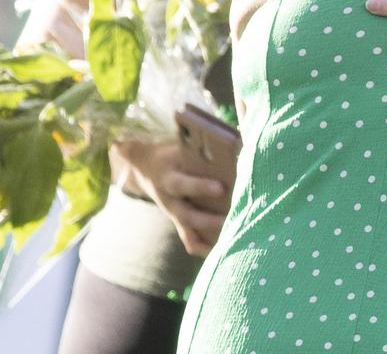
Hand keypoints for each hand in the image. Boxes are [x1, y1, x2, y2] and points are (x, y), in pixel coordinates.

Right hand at [114, 139, 227, 256]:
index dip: (200, 187)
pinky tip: (224, 248)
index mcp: (168, 177)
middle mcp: (169, 200)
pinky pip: (190, 240)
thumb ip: (201, 146)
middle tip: (231, 218)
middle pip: (186, 214)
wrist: (145, 167)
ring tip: (234, 235)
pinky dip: (205, 247)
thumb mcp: (179, 146)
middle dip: (208, 219)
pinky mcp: (179, 222)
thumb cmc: (173, 153)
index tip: (220, 188)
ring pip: (189, 231)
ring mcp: (173, 213)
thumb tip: (239, 139)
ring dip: (211, 235)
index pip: (182, 184)